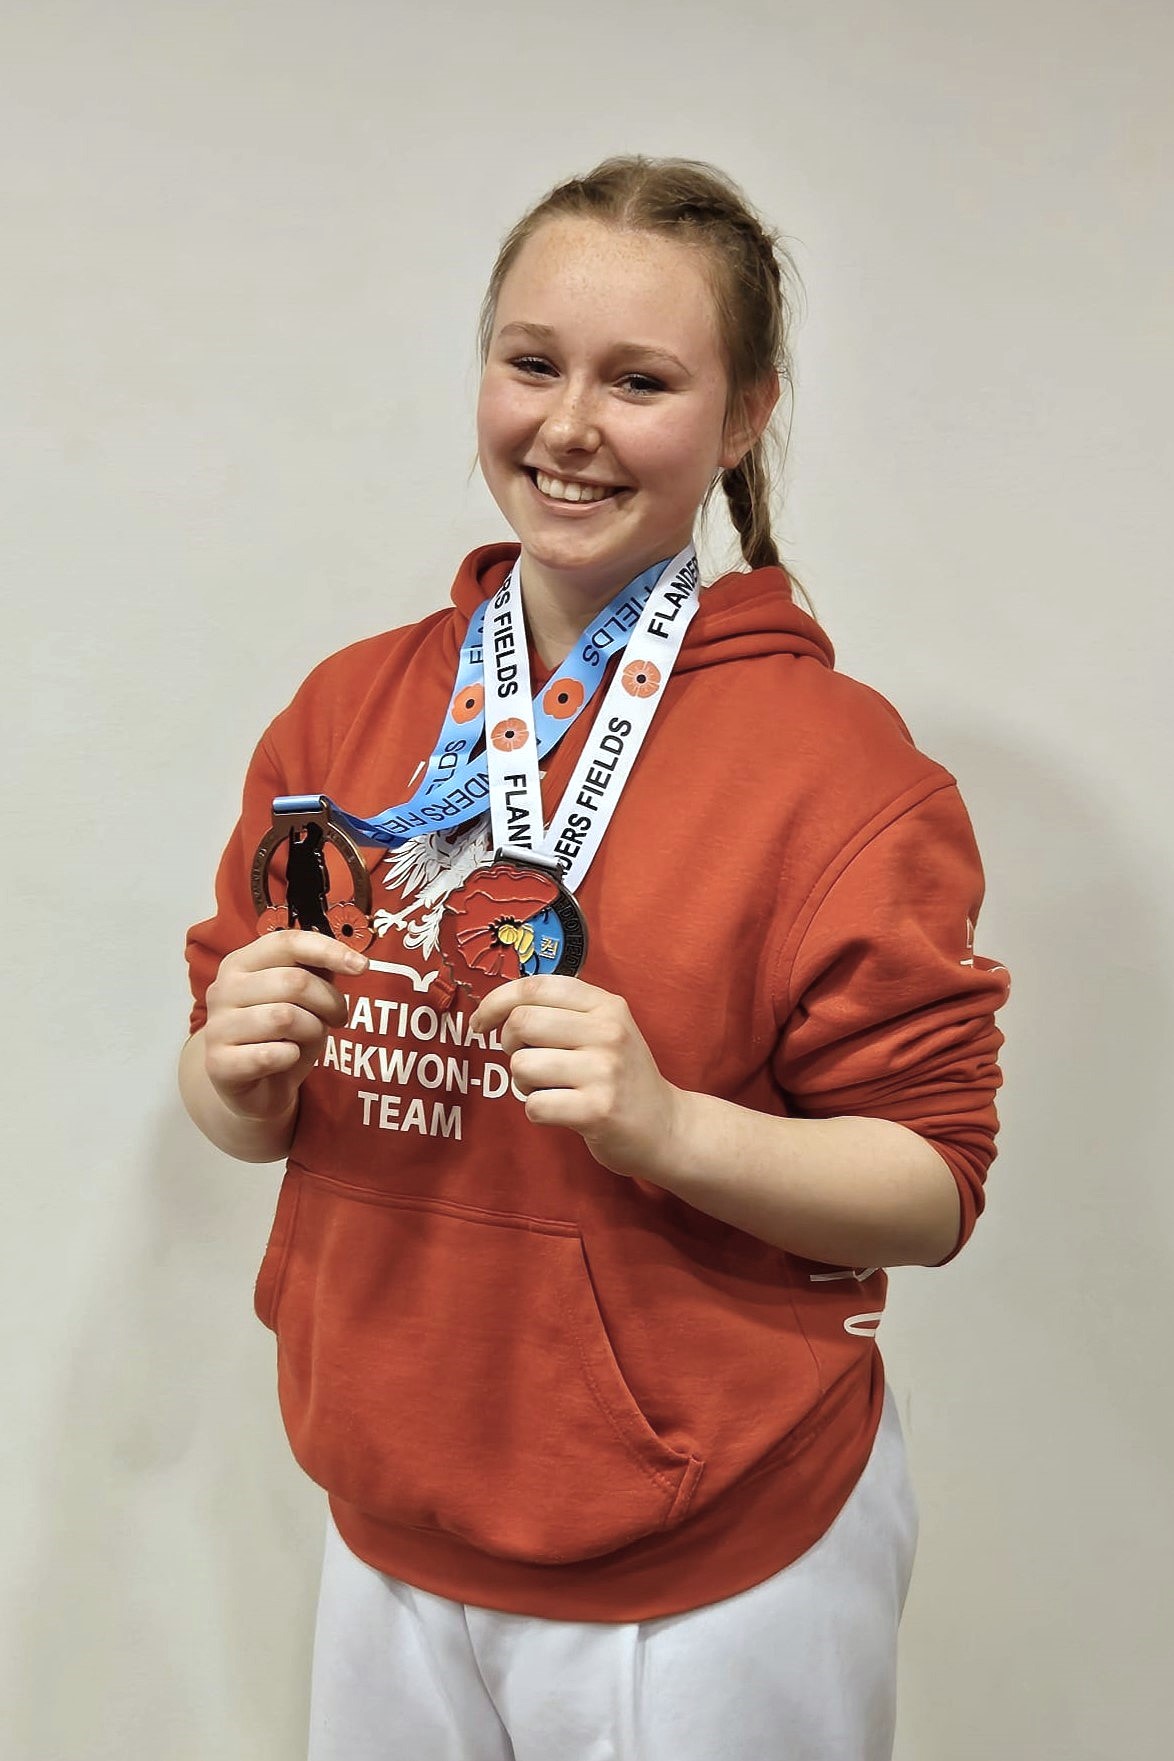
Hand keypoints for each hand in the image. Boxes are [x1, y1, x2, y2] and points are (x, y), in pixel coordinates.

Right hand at [202, 930, 366, 1122]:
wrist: (253, 1088)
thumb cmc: (282, 1036)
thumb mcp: (302, 998)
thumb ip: (317, 972)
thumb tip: (349, 958)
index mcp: (241, 963)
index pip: (286, 943)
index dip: (328, 950)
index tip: (362, 967)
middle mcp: (223, 989)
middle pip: (293, 982)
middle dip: (328, 1001)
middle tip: (338, 1018)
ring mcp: (217, 1027)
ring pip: (284, 1017)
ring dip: (313, 1030)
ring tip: (312, 1037)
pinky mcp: (219, 1064)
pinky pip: (270, 1055)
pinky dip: (291, 1057)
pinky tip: (288, 1058)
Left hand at [470, 975, 679, 1180]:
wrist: (666, 1127)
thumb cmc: (621, 1076)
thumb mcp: (606, 1029)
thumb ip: (563, 1012)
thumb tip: (500, 1007)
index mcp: (606, 1005)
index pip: (535, 987)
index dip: (496, 1002)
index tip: (481, 1022)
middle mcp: (608, 1032)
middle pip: (521, 1023)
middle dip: (509, 1046)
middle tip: (528, 1061)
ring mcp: (604, 1071)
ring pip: (522, 1066)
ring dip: (524, 1083)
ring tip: (550, 1088)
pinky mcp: (597, 1111)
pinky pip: (534, 1105)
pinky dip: (537, 1111)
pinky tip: (561, 1111)